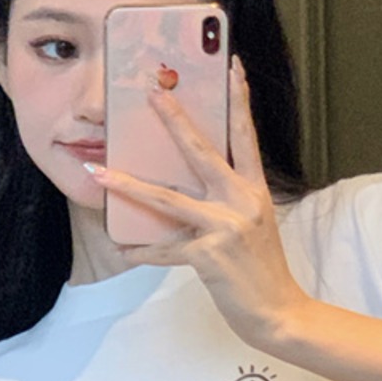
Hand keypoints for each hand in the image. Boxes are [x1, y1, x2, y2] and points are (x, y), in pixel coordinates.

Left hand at [83, 55, 307, 349]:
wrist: (280, 313)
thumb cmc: (262, 270)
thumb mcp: (255, 225)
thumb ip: (229, 202)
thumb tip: (189, 187)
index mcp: (254, 191)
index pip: (246, 136)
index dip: (239, 100)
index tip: (232, 66)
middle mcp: (242, 202)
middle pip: (202, 152)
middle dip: (175, 120)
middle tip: (153, 93)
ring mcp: (225, 228)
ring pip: (168, 199)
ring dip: (130, 185)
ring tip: (102, 172)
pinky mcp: (209, 256)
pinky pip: (164, 250)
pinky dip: (142, 251)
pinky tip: (122, 248)